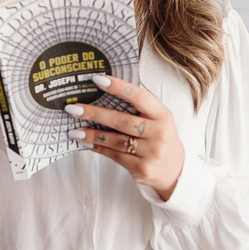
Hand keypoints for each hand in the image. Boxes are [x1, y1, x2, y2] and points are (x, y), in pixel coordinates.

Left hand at [66, 75, 184, 200]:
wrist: (174, 170)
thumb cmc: (161, 137)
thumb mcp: (158, 119)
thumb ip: (139, 108)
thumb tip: (103, 95)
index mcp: (163, 115)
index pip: (139, 97)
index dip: (118, 87)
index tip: (97, 79)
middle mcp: (159, 133)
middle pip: (121, 121)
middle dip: (94, 114)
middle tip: (73, 109)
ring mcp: (151, 153)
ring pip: (115, 140)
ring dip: (91, 135)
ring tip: (74, 130)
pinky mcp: (141, 168)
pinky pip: (114, 155)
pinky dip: (98, 148)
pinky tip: (85, 143)